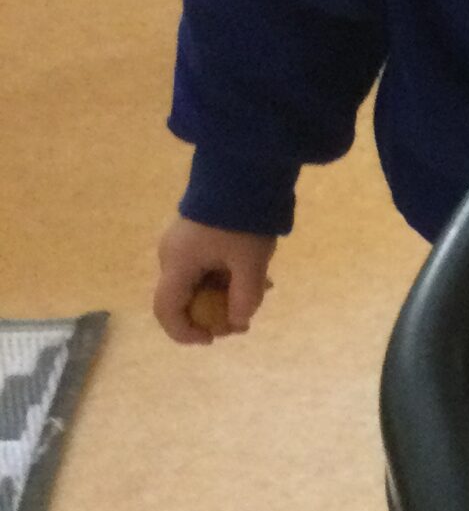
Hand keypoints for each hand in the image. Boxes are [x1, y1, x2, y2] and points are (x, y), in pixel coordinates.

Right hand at [153, 216, 278, 346]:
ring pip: (199, 283)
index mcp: (177, 263)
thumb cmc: (242, 219)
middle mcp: (172, 256)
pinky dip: (227, 277)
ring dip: (225, 295)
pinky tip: (257, 276)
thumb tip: (238, 322)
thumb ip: (244, 297)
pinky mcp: (197, 235)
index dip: (184, 332)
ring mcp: (183, 244)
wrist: (243, 171)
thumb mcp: (250, 262)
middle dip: (213, 315)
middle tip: (243, 321)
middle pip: (185, 299)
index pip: (166, 310)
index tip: (211, 339)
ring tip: (261, 292)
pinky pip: (206, 266)